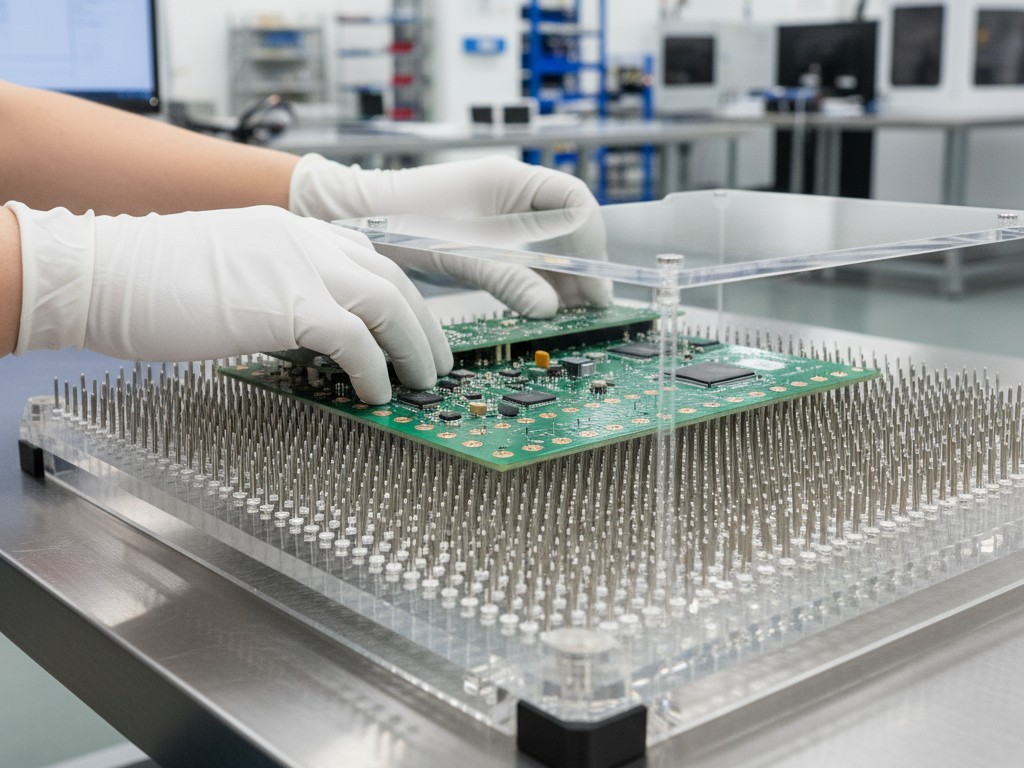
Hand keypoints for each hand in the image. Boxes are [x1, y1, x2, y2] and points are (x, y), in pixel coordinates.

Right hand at [8, 203, 451, 403]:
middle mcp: (307, 239)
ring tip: (419, 384)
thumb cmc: (150, 279)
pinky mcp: (289, 304)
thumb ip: (276, 291)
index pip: (367, 257)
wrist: (101, 272)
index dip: (398, 296)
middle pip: (392, 278)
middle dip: (423, 324)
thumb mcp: (230, 273)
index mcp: (292, 228)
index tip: (412, 327)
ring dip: (413, 347)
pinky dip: (374, 370)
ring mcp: (301, 266)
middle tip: (434, 362)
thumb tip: (305, 334)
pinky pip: (356, 339)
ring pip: (389, 303)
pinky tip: (375, 395)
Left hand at [289, 154, 612, 316]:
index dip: (591, 241)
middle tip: (590, 305)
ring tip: (571, 311)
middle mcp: (512, 190)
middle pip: (567, 224)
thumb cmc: (403, 222)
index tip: (593, 282)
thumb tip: (552, 308)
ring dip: (561, 275)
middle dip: (581, 264)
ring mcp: (500, 210)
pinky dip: (537, 277)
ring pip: (549, 242)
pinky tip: (543, 302)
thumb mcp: (462, 254)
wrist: (357, 217)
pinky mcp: (487, 231)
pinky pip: (525, 252)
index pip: (575, 201)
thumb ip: (510, 278)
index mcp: (510, 178)